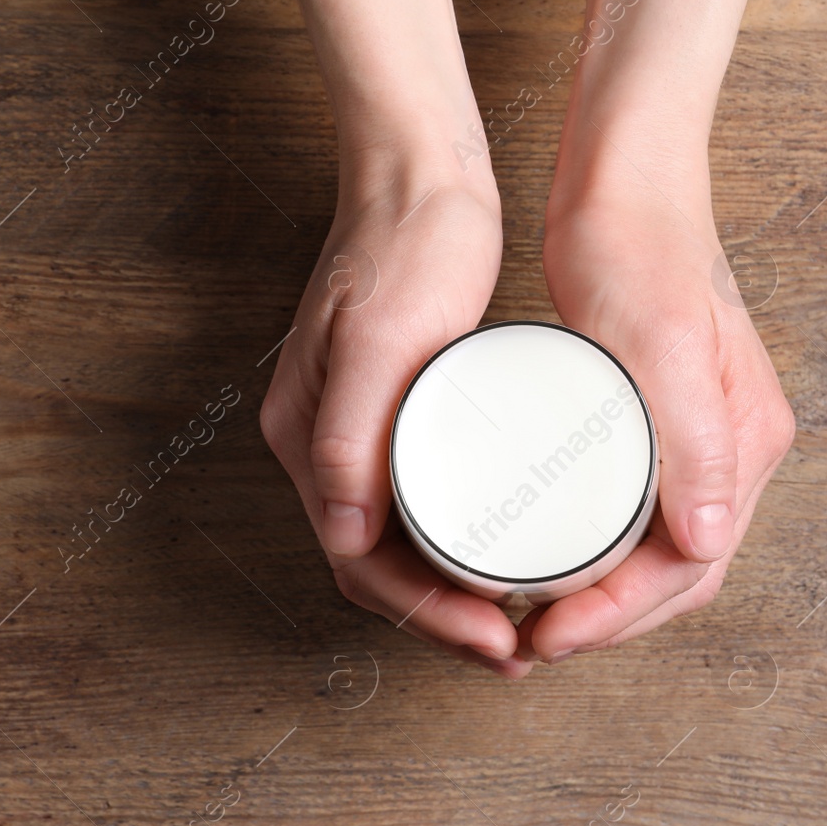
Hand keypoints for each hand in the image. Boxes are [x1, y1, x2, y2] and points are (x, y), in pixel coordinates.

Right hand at [259, 170, 534, 678]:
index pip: (360, 563)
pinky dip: (455, 551)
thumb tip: (347, 534)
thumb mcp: (383, 335)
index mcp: (310, 437)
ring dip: (451, 598)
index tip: (496, 640)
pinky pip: (418, 508)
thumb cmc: (405, 243)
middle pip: (379, 569)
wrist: (417, 173)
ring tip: (516, 625)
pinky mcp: (395, 415)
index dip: (426, 616)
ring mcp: (359, 433)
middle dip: (443, 622)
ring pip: (400, 547)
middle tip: (517, 652)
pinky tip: (503, 558)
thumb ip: (351, 432)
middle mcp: (325, 447)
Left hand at [521, 182, 796, 663]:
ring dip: (610, 599)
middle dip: (613, 622)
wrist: (627, 180)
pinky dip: (607, 556)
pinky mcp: (665, 423)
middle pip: (682, 574)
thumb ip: (694, 441)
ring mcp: (703, 438)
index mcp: (746, 440)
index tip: (553, 636)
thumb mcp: (659, 342)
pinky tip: (558, 560)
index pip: (692, 567)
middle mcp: (735, 449)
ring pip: (664, 553)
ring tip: (540, 618)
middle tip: (535, 642)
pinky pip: (645, 516)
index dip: (621, 617)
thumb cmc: (637, 245)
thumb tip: (708, 544)